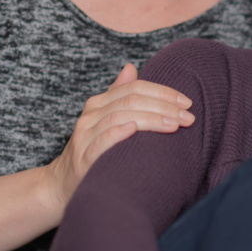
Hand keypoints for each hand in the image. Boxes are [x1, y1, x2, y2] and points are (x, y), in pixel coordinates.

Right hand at [45, 63, 193, 210]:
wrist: (63, 184)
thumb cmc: (93, 149)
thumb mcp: (106, 119)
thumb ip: (119, 94)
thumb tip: (131, 66)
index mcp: (100, 103)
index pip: (135, 88)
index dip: (162, 92)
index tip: (187, 102)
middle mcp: (91, 114)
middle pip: (132, 101)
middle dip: (164, 106)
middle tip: (188, 117)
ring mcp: (85, 135)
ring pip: (121, 117)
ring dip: (152, 119)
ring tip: (174, 125)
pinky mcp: (83, 157)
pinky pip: (102, 140)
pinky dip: (119, 133)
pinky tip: (135, 130)